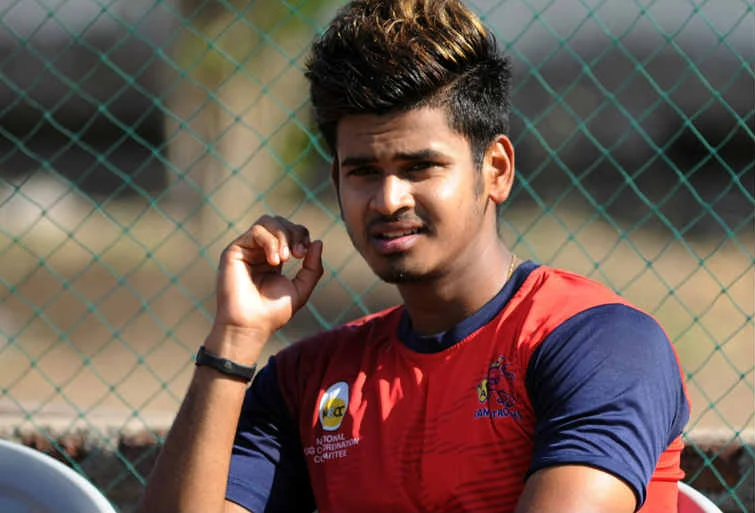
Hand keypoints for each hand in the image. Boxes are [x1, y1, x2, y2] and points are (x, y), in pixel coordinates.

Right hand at [206, 215, 323, 360]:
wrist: (251, 325)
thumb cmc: (273, 312)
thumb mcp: (301, 288)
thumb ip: (312, 267)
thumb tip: (318, 242)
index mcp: (273, 257)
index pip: (290, 231)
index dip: (301, 236)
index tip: (304, 255)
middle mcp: (258, 250)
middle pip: (280, 222)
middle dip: (294, 233)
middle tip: (298, 255)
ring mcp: (246, 249)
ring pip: (267, 221)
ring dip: (282, 236)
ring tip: (285, 258)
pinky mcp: (234, 250)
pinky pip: (256, 231)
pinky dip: (270, 242)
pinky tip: (273, 261)